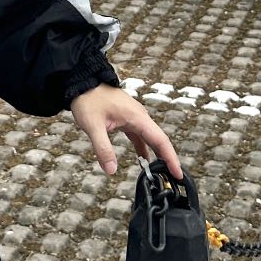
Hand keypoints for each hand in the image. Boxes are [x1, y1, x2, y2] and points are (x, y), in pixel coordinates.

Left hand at [68, 85, 182, 180]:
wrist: (82, 82)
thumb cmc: (88, 99)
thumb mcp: (93, 125)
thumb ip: (103, 148)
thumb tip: (111, 170)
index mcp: (137, 117)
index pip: (160, 140)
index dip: (171, 158)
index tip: (178, 173)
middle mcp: (140, 117)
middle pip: (159, 140)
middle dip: (168, 159)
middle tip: (175, 178)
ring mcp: (134, 118)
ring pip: (150, 138)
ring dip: (157, 154)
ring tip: (161, 172)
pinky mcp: (127, 119)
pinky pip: (140, 136)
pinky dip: (144, 148)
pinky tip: (143, 160)